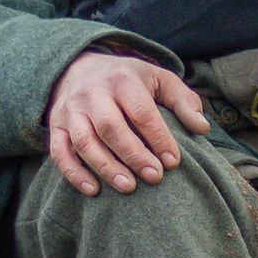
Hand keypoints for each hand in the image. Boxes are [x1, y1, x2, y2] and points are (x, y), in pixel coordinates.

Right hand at [45, 50, 209, 195]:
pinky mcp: (55, 125)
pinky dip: (74, 173)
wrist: (78, 67)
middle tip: (154, 178)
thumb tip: (202, 128)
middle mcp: (93, 93)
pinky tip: (93, 190)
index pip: (141, 111)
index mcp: (122, 79)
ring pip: (84, 141)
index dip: (158, 137)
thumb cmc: (128, 80)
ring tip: (128, 188)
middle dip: (133, 155)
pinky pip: (60, 152)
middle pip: (111, 127)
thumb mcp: (159, 79)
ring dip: (106, 167)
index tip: (173, 161)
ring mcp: (71, 110)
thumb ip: (183, 101)